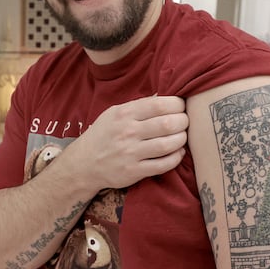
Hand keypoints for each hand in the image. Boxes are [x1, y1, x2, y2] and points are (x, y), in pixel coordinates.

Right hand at [64, 95, 188, 189]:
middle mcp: (127, 132)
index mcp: (124, 114)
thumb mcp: (114, 113)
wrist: (84, 163)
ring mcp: (131, 153)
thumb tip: (165, 97)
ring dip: (182, 139)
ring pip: (167, 144)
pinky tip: (177, 152)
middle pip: (167, 124)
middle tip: (185, 122)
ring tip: (182, 136)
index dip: (177, 104)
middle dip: (183, 121)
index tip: (181, 106)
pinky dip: (176, 158)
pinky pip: (163, 164)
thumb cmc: (104, 135)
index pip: (159, 104)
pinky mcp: (134, 171)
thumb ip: (139, 106)